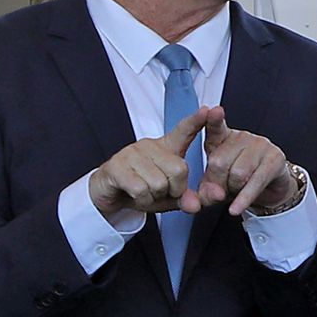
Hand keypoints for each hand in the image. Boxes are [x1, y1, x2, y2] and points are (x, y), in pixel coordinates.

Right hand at [88, 106, 211, 216]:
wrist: (109, 194)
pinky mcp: (116, 165)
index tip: (208, 110)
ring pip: (159, 183)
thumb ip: (187, 199)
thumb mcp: (169, 196)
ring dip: (154, 197)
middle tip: (160, 191)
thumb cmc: (142, 190)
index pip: (185, 130)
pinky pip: (140, 189)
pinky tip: (134, 195)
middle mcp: (150, 144)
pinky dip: (141, 200)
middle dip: (173, 190)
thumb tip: (196, 206)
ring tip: (145, 192)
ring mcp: (132, 152)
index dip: (197, 121)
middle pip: (179, 170)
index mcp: (168, 147)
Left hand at [198, 110, 297, 215]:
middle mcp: (242, 137)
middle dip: (217, 183)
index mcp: (223, 138)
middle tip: (223, 189)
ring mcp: (260, 145)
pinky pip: (255, 182)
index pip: (216, 127)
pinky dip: (244, 198)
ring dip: (234, 190)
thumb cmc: (237, 180)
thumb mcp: (216, 184)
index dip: (213, 119)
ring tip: (237, 189)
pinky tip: (236, 209)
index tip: (212, 111)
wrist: (269, 187)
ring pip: (238, 173)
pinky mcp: (275, 159)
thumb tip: (214, 194)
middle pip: (219, 162)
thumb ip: (207, 191)